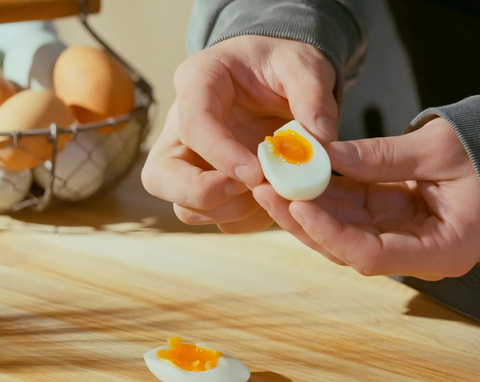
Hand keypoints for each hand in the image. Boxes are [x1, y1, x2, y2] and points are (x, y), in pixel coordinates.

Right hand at [141, 35, 337, 232]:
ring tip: (271, 191)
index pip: (193, 125)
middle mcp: (182, 126)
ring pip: (184, 207)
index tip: (257, 174)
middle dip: (202, 194)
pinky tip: (274, 199)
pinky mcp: (209, 184)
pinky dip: (245, 219)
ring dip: (228, 210)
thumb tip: (319, 141)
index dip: (221, 154)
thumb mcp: (303, 64)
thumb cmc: (283, 64)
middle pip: (160, 176)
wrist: (281, 75)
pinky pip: (215, 218)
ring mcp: (191, 160)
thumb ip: (313, 94)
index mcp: (198, 82)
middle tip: (252, 188)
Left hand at [253, 117, 479, 279]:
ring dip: (307, 206)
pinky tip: (297, 175)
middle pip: (349, 247)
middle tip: (266, 190)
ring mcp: (403, 237)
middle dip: (305, 220)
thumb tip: (325, 154)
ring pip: (343, 231)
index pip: (374, 256)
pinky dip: (325, 194)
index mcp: (442, 250)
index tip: (298, 205)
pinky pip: (351, 211)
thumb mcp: (438, 150)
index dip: (331, 233)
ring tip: (271, 180)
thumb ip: (382, 156)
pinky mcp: (392, 219)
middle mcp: (418, 254)